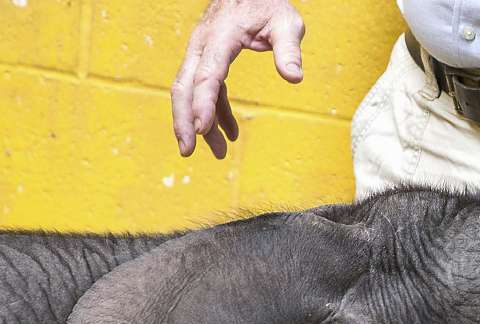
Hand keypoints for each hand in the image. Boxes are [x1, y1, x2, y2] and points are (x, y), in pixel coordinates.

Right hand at [172, 0, 305, 158]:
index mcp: (220, 38)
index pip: (207, 74)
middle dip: (184, 120)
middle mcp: (203, 46)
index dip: (202, 104)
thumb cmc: (269, 4)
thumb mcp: (286, 23)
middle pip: (185, 86)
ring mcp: (203, 53)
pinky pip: (207, 90)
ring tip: (218, 153)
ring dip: (201, 122)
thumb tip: (294, 78)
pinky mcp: (209, 60)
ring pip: (191, 91)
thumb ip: (289, 50)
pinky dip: (216, 112)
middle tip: (188, 152)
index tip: (201, 130)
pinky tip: (229, 133)